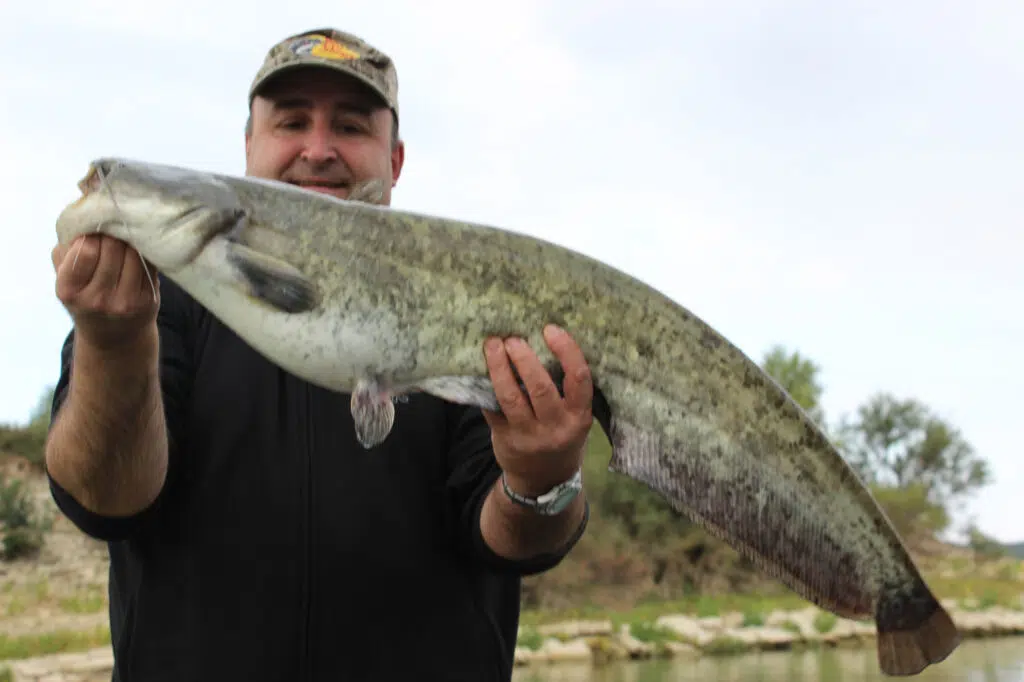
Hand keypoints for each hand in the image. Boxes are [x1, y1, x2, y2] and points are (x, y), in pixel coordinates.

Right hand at [52, 234, 160, 349]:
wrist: (113, 335)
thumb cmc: (85, 294)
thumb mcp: (66, 275)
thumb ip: (68, 248)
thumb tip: (85, 212)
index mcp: (69, 290)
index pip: (87, 249)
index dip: (93, 232)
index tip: (96, 227)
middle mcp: (97, 300)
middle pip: (114, 247)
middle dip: (114, 232)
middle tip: (116, 225)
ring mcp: (125, 302)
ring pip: (134, 253)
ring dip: (132, 238)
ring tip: (129, 233)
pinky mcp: (148, 300)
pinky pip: (149, 264)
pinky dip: (145, 250)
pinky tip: (140, 247)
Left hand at [481, 324, 592, 495]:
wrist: (544, 480)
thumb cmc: (561, 436)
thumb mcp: (575, 417)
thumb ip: (566, 390)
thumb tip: (543, 341)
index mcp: (579, 417)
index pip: (579, 378)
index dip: (566, 350)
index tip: (550, 329)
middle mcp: (556, 427)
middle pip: (540, 387)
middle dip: (524, 358)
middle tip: (513, 338)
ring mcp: (529, 435)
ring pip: (511, 397)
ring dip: (499, 368)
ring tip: (493, 345)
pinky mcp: (506, 439)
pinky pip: (492, 408)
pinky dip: (485, 386)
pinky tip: (480, 368)